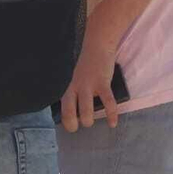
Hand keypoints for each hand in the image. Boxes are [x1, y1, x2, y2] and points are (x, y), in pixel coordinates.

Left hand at [59, 18, 120, 132]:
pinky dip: (111, 115)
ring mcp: (88, 86)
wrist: (96, 46)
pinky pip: (108, 104)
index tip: (67, 126)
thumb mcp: (72, 77)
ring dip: (89, 120)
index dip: (62, 119)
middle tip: (77, 127)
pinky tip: (112, 124)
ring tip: (91, 122)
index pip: (60, 107)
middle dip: (72, 124)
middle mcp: (73, 88)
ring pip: (87, 112)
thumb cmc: (84, 63)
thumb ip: (71, 90)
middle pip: (69, 113)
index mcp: (65, 86)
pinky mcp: (102, 83)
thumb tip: (72, 108)